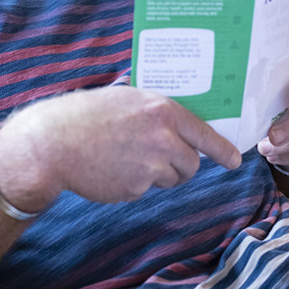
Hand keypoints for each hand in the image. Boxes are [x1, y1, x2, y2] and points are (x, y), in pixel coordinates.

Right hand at [0, 86, 241, 208]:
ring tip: (126, 158)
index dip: (223, 150)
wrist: (53, 143)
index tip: (234, 161)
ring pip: (170, 179)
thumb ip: (156, 111)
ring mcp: (150, 166)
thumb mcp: (127, 99)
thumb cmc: (86, 115)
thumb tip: (180, 123)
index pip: (205, 134)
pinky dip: (133, 183)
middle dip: (181, 166)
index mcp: (163, 111)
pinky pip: (144, 189)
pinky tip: (112, 169)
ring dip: (156, 174)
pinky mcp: (135, 188)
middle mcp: (163, 138)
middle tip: (160, 159)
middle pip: (192, 164)